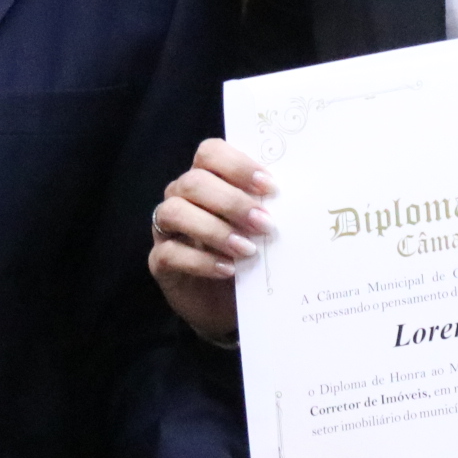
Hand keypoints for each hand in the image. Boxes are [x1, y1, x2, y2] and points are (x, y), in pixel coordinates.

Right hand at [149, 138, 272, 340]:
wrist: (233, 304)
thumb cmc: (251, 255)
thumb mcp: (262, 230)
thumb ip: (269, 209)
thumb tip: (297, 198)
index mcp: (208, 178)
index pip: (210, 153)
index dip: (238, 165)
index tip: (270, 187)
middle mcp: (182, 197)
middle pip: (194, 182)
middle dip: (232, 202)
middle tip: (264, 225)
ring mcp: (167, 228)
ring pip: (175, 212)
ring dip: (215, 229)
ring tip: (247, 250)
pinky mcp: (160, 261)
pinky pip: (170, 252)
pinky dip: (201, 261)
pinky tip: (228, 270)